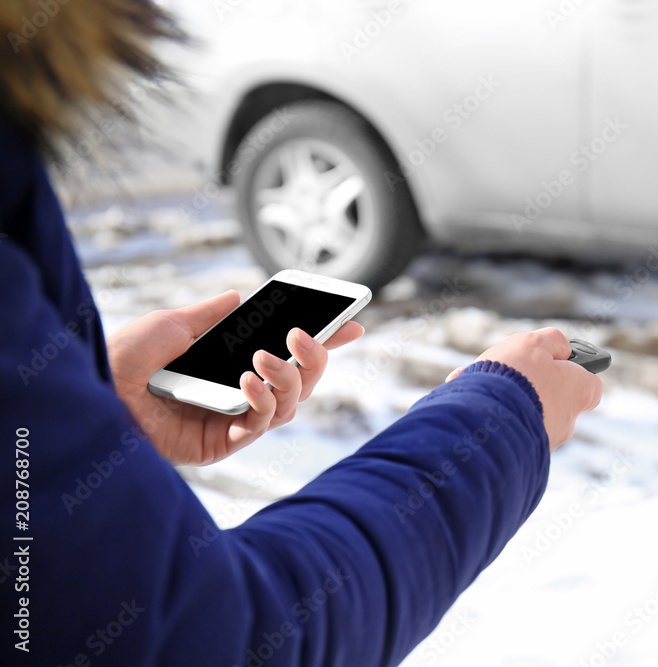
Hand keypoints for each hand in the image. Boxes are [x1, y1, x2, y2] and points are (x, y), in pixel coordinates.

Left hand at [107, 290, 363, 465]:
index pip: (287, 354)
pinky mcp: (222, 444)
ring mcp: (233, 420)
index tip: (351, 323)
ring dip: (289, 378)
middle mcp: (238, 394)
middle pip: (301, 382)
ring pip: (290, 405)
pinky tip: (248, 382)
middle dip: (316, 358)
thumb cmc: (121, 360)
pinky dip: (264, 401)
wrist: (91, 393)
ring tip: (264, 357)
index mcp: (229, 365)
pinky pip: (261, 425)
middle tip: (306, 336)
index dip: (322, 342)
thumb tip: (241, 296)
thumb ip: (211, 314)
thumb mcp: (170, 325)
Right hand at [445, 328, 602, 450]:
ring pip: (524, 413)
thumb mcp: (534, 343)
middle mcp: (565, 423)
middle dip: (531, 385)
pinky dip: (489, 416)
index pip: (591, 385)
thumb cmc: (514, 379)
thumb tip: (561, 348)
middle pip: (553, 399)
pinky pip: (506, 430)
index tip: (559, 362)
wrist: (483, 422)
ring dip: (504, 399)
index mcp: (576, 393)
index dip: (576, 372)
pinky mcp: (519, 456)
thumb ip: (552, 342)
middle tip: (507, 369)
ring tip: (473, 383)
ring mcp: (542, 442)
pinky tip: (466, 400)